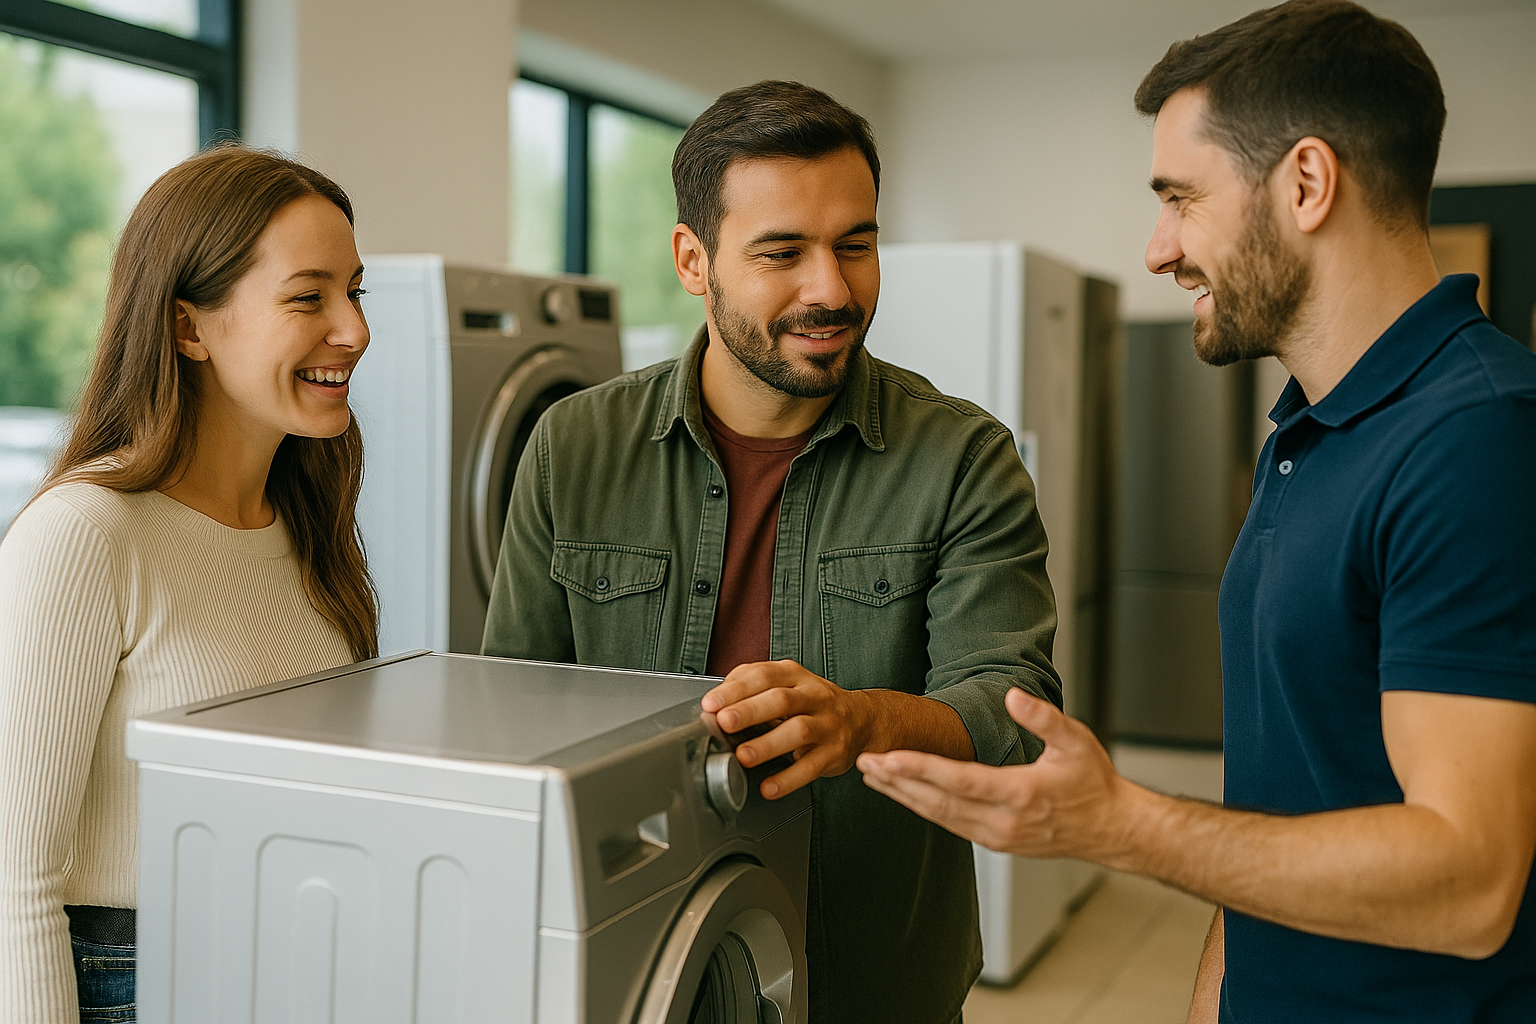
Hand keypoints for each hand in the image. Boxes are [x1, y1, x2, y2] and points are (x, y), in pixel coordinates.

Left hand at [702, 660, 874, 799]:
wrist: (861, 719)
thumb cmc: (812, 703)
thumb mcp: (786, 684)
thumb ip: (751, 687)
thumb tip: (717, 701)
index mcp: (794, 676)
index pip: (763, 675)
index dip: (735, 689)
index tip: (711, 704)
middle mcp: (812, 696)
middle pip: (780, 700)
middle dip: (750, 711)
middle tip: (725, 723)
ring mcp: (826, 724)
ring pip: (797, 730)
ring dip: (767, 744)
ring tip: (743, 756)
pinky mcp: (834, 752)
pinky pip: (811, 766)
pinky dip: (788, 779)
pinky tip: (769, 787)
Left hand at [857, 687, 1129, 860]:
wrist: (1112, 829)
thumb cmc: (1095, 783)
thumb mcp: (1075, 741)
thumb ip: (1043, 717)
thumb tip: (1012, 696)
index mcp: (1019, 793)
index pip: (957, 780)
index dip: (919, 768)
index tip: (888, 757)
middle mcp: (1002, 821)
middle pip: (937, 801)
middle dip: (897, 782)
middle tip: (864, 763)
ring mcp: (998, 836)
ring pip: (939, 817)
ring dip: (904, 797)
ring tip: (874, 779)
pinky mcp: (997, 842)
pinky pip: (951, 825)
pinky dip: (924, 809)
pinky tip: (907, 796)